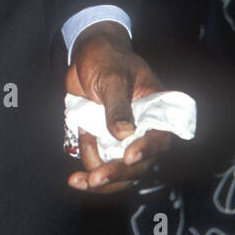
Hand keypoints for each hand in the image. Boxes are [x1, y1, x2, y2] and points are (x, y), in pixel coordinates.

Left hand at [64, 22, 172, 193]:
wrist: (86, 55)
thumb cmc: (107, 58)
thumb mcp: (112, 78)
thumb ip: (117, 106)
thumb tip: (123, 134)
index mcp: (157, 111)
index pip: (159, 137)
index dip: (146, 150)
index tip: (127, 157)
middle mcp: (145, 132)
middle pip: (139, 165)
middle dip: (116, 174)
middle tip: (95, 179)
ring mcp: (124, 141)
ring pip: (120, 174)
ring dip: (98, 178)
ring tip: (81, 146)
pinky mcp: (105, 146)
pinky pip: (101, 169)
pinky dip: (88, 174)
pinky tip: (74, 174)